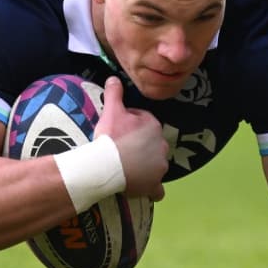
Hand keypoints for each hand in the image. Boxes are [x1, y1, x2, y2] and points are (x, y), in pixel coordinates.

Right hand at [94, 76, 167, 199]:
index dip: (129, 124)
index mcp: (153, 125)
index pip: (143, 121)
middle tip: (120, 148)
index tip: (117, 130)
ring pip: (154, 164)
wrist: (106, 165)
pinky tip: (145, 189)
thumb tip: (113, 78)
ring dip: (145, 165)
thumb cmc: (110, 137)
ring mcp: (159, 166)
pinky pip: (157, 189)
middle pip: (150, 143)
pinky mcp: (154, 184)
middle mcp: (161, 145)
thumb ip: (114, 92)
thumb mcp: (111, 110)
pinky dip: (152, 189)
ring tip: (127, 167)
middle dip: (139, 145)